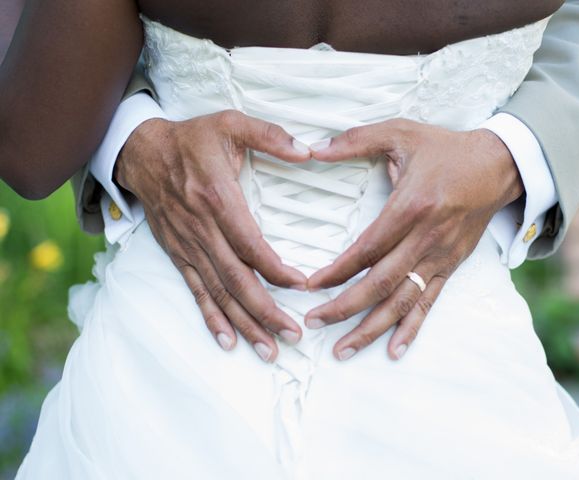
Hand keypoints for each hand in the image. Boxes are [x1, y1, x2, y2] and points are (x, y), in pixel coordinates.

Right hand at [115, 110, 310, 361]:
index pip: (251, 245)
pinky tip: (227, 340)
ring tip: (268, 349)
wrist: (143, 152)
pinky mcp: (179, 254)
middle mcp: (202, 230)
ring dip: (244, 323)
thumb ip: (270, 136)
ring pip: (219, 292)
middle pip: (236, 279)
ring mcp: (189, 246)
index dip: (276, 269)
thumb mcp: (231, 123)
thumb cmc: (193, 139)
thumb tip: (308, 151)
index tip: (302, 286)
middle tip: (293, 335)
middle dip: (265, 311)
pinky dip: (212, 317)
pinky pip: (196, 290)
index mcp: (219, 199)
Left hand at [304, 119, 522, 360]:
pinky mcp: (451, 266)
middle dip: (344, 307)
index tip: (309, 286)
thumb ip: (356, 139)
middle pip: (381, 283)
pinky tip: (394, 350)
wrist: (498, 165)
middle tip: (313, 323)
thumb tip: (313, 149)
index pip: (366, 249)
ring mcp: (441, 257)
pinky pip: (429, 302)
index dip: (336, 271)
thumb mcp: (401, 132)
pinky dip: (411, 328)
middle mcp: (426, 238)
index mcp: (411, 207)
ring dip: (372, 328)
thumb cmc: (445, 149)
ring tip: (343, 349)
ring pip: (403, 301)